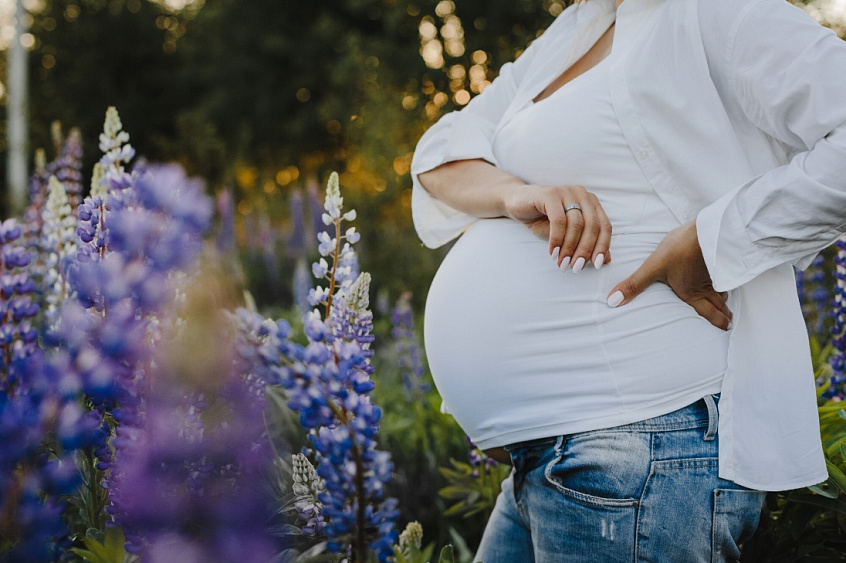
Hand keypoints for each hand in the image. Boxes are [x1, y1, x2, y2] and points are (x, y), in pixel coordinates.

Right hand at [503, 184, 612, 270]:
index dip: (602, 246)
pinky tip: (553, 253)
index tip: (596, 265)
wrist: (517, 202)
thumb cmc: (543, 219)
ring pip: (576, 224)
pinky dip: (557, 240)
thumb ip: (586, 244)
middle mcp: (582, 194)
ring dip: (569, 248)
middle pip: (592, 226)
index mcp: (591, 202)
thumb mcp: (567, 235)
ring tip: (562, 263)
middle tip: (576, 268)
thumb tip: (607, 259)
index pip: (604, 226)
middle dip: (585, 250)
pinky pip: (558, 220)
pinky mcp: (550, 194)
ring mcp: (566, 192)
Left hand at [605, 221, 732, 330]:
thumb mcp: (653, 267)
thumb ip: (634, 285)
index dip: (716, 321)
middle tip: (730, 322)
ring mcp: (717, 273)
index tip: (726, 328)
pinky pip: (726, 275)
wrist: (707, 230)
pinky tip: (725, 276)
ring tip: (726, 302)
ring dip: (725, 298)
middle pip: (719, 303)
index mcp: (690, 292)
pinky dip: (727, 280)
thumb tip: (613, 302)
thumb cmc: (681, 250)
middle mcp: (706, 287)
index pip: (706, 311)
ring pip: (724, 289)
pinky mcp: (722, 260)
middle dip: (724, 314)